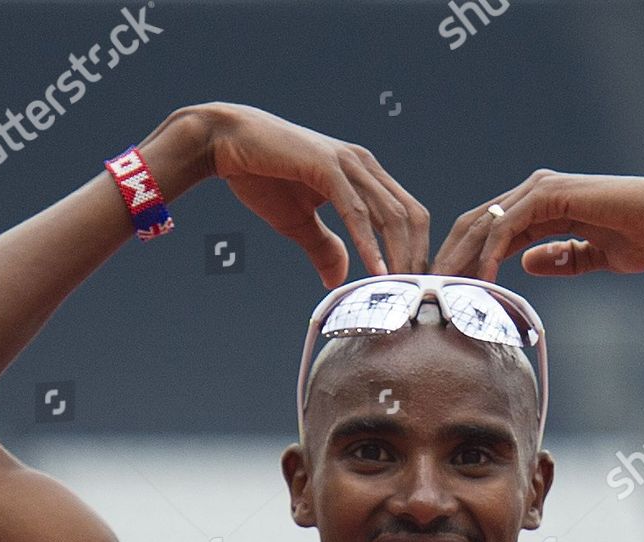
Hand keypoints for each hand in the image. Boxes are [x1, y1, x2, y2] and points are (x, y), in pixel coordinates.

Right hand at [199, 102, 428, 286]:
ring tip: (401, 290)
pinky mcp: (327, 166)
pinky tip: (376, 270)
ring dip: (399, 256)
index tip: (412, 287)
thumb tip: (339, 278)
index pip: (407, 215)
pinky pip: (356, 211)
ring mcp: (348, 163)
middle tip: (415, 296)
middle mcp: (363, 165)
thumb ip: (323, 247)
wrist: (227, 144)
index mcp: (363, 175)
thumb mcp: (299, 222)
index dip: (416, 251)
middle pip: (410, 216)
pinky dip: (369, 244)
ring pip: (389, 214)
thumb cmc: (262, 176)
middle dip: (416, 258)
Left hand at [433, 171, 643, 281]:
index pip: (487, 232)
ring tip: (445, 289)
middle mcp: (533, 192)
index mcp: (539, 206)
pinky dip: (489, 252)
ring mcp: (540, 189)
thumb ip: (557, 258)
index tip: (447, 292)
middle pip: (475, 224)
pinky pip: (507, 225)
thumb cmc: (638, 239)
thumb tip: (526, 265)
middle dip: (451, 259)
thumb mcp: (588, 257)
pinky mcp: (549, 195)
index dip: (464, 260)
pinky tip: (481, 279)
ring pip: (484, 223)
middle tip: (430, 292)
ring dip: (461, 257)